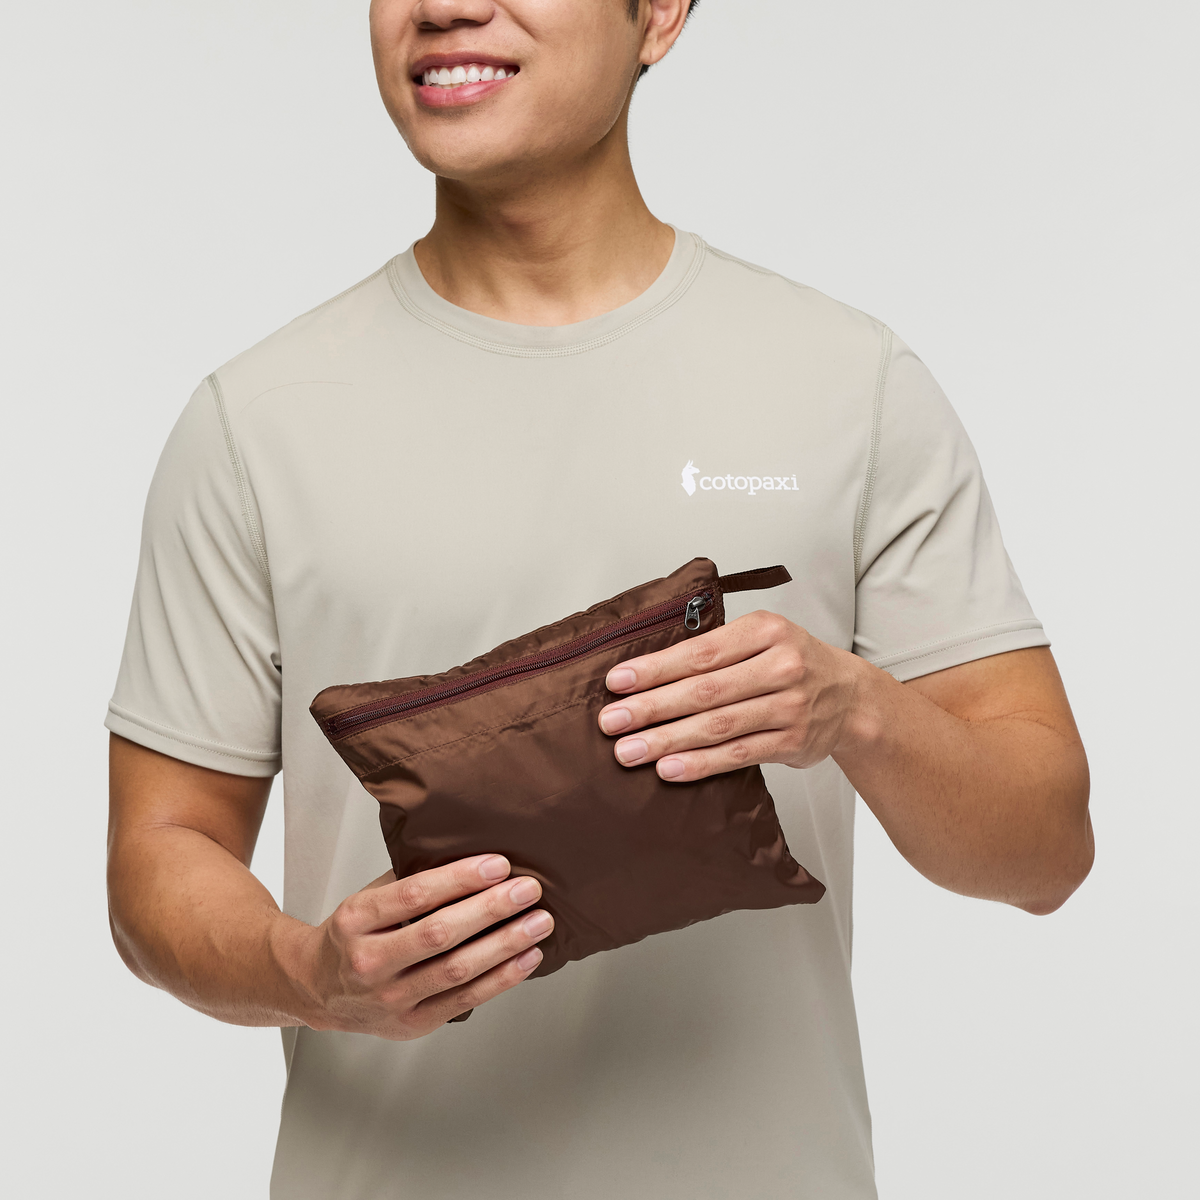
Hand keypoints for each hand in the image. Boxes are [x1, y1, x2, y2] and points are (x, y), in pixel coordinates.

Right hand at [291, 854, 553, 1038]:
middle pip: (439, 934)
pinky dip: (501, 978)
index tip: (497, 865)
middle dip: (491, 909)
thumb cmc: (351, 935)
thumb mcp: (367, 898)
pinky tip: (526, 958)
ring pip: (456, 970)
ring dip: (505, 944)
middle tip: (527, 890)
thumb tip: (470, 855)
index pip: (414, 896)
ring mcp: (389, 999)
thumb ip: (410, 880)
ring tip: (539, 922)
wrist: (315, 988)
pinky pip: (465, 1000)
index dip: (460, 879)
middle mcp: (369, 962)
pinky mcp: (411, 1024)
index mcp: (355, 921)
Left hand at [597, 610, 864, 781]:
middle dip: (652, 707)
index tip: (618, 682)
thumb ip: (715, 649)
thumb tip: (646, 672)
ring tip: (630, 750)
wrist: (850, 697)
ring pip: (718, 726)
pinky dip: (701, 763)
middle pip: (705, 691)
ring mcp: (789, 707)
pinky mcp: (792, 742)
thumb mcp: (761, 637)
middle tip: (613, 721)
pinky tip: (669, 769)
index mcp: (766, 631)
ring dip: (668, 740)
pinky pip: (738, 755)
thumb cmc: (792, 662)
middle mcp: (781, 667)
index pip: (701, 652)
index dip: (656, 669)